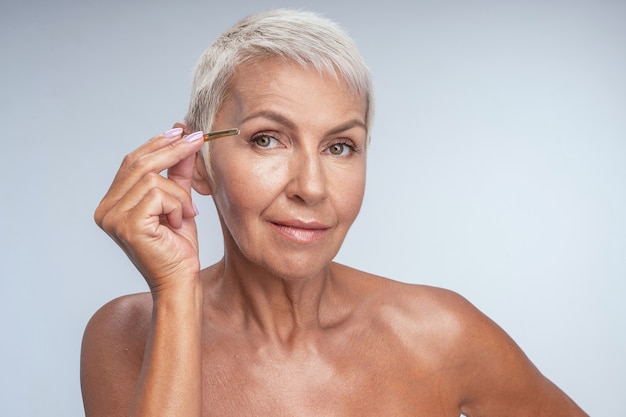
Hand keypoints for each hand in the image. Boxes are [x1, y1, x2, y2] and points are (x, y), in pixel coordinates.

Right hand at [94, 125, 205, 294]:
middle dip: (172, 149)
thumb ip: (178, 172)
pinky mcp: (127, 224)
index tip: (181, 130)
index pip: (132, 162)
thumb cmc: (177, 247)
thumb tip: (183, 136)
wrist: (180, 281)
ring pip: (152, 179)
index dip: (157, 143)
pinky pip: (158, 195)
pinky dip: (177, 205)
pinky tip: (178, 223)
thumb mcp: (179, 201)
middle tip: (198, 139)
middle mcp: (106, 209)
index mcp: (112, 203)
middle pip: (139, 163)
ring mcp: (113, 217)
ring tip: (186, 214)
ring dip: (179, 194)